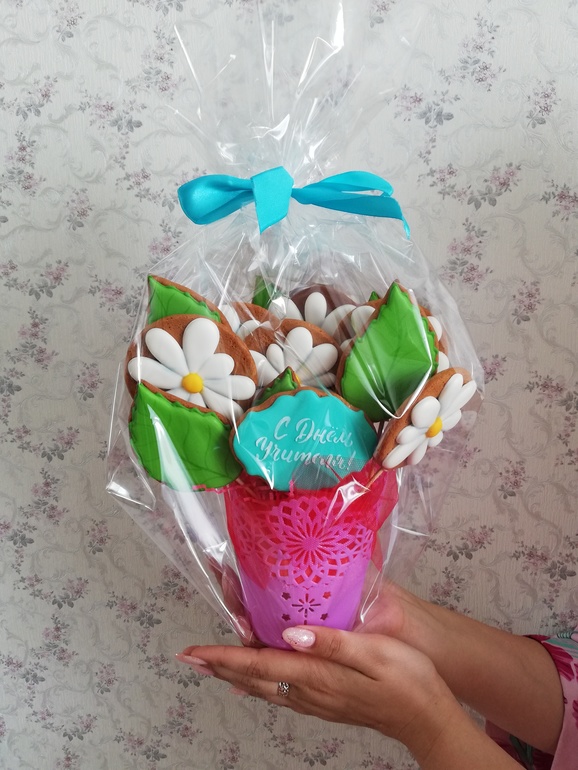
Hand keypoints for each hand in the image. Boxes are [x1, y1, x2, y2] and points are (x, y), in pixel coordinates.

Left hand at [176, 624, 458, 751]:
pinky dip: (257, 680)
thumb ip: (333, 643)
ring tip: (212, 663)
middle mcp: (310, 691)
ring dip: (235, 673)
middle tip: (190, 656)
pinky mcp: (325, 702)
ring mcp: (316, 701)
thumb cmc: (409, 680)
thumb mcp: (376, 653)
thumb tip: (290, 634)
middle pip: (253, 679)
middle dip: (219, 666)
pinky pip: (279, 692)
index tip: (192, 653)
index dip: (223, 657)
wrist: (428, 719)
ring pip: (263, 687)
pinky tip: (256, 677)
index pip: (259, 664)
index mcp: (318, 676)